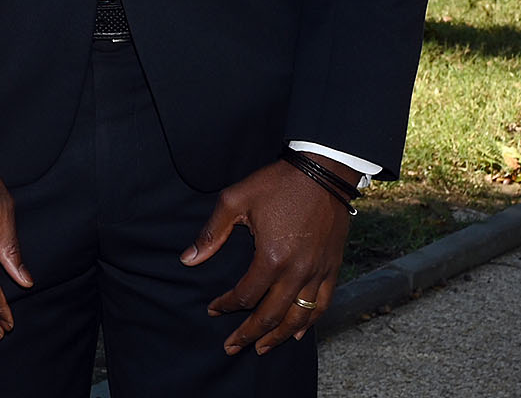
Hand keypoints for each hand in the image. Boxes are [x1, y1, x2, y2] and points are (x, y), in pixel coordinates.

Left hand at [184, 158, 352, 354]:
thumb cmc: (276, 184)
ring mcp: (318, 272)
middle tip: (231, 347)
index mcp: (272, 257)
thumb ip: (212, 233)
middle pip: (272, 315)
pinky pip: (322, 304)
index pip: (246, 295)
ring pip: (299, 317)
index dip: (226, 305)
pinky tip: (298, 332)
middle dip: (249, 334)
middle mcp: (297, 272)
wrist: (322, 173)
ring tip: (261, 348)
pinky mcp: (332, 268)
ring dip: (279, 336)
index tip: (212, 309)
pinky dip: (310, 322)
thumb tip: (188, 260)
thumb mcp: (235, 200)